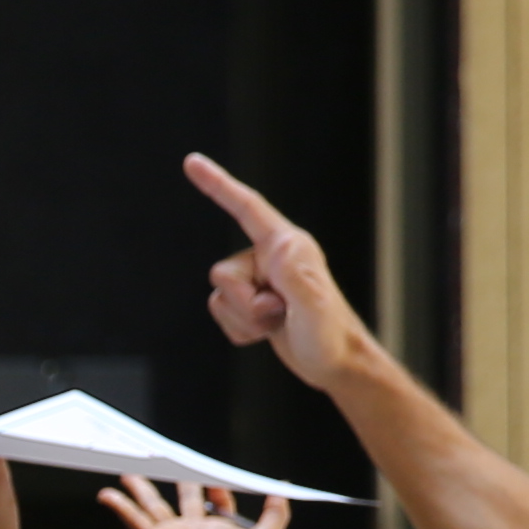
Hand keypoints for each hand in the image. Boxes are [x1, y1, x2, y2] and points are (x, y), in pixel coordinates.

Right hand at [98, 475, 295, 528]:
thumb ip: (276, 511)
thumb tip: (282, 487)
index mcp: (217, 528)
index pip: (215, 499)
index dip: (217, 484)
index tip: (214, 474)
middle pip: (181, 496)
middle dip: (174, 476)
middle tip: (164, 458)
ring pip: (153, 505)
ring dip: (140, 488)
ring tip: (128, 471)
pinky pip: (136, 521)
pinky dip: (121, 508)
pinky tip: (108, 496)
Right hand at [184, 152, 382, 388]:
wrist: (336, 365)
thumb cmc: (330, 336)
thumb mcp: (315, 306)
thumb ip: (297, 276)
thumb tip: (278, 247)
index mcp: (286, 246)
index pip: (246, 208)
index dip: (218, 184)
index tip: (192, 162)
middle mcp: (271, 258)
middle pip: (223, 272)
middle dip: (245, 304)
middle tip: (280, 315)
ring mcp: (261, 281)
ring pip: (221, 296)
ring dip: (245, 321)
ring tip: (278, 324)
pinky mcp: (253, 303)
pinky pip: (222, 315)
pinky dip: (241, 332)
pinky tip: (269, 333)